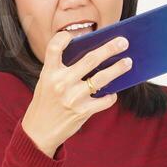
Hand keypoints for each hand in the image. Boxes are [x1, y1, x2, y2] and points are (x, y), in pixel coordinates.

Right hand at [21, 31, 133, 157]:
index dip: (63, 37)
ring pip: (102, 78)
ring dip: (118, 69)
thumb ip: (62, 69)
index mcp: (49, 73)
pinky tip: (112, 92)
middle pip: (89, 59)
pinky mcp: (82, 112)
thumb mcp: (46, 82)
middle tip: (123, 42)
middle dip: (109, 48)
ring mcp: (73, 98)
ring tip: (128, 62)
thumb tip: (93, 56)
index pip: (54, 47)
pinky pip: (104, 100)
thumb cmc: (46, 102)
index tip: (72, 34)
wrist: (39, 132)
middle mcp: (61, 83)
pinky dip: (111, 96)